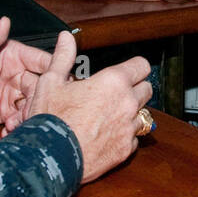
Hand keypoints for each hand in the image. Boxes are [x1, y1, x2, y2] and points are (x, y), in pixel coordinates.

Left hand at [0, 17, 53, 128]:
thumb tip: (4, 22)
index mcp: (12, 56)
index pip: (41, 60)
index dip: (54, 68)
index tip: (62, 79)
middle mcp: (17, 74)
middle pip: (42, 85)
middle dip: (44, 97)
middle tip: (37, 107)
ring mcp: (12, 94)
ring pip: (35, 103)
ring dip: (33, 113)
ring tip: (20, 121)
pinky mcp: (6, 112)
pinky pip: (22, 119)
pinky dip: (21, 125)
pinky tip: (10, 129)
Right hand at [25, 31, 153, 182]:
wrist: (50, 158)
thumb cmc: (51, 119)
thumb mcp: (51, 82)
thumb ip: (63, 57)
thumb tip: (66, 38)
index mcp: (113, 82)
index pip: (141, 66)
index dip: (134, 67)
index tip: (126, 71)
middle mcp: (127, 103)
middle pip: (147, 89)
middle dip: (135, 89)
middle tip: (115, 93)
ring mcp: (129, 127)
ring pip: (143, 114)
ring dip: (130, 113)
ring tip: (108, 115)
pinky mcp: (126, 149)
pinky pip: (134, 138)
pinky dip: (124, 135)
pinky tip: (107, 135)